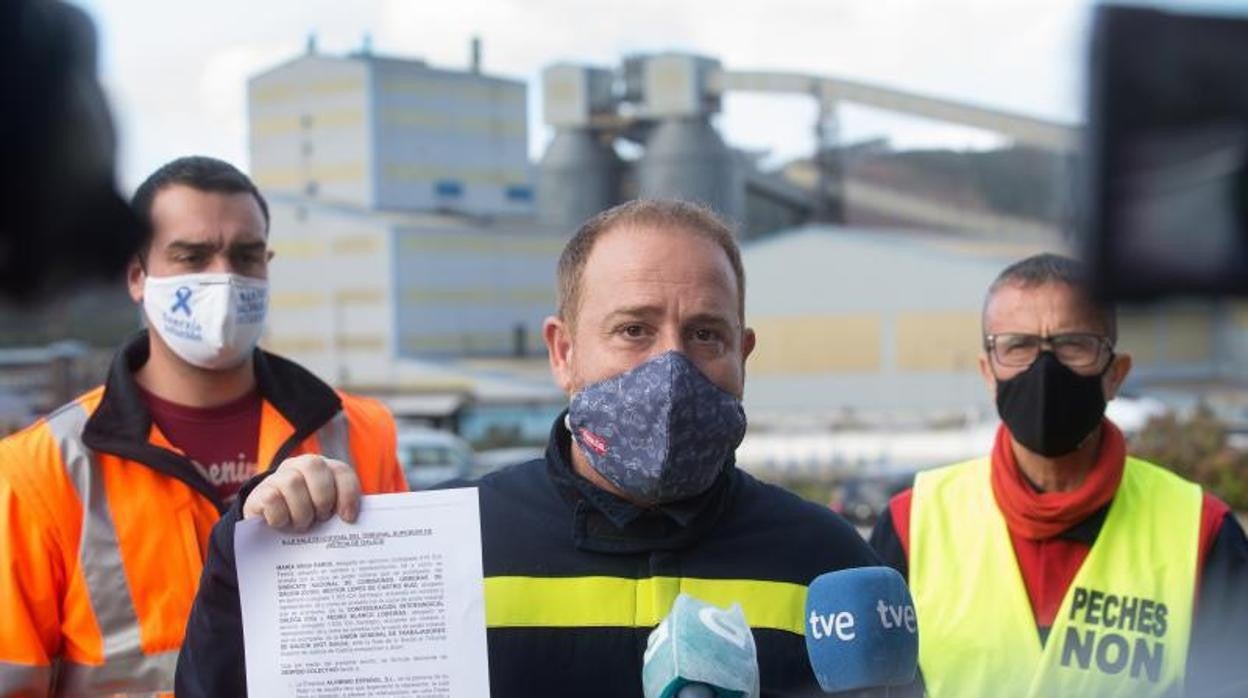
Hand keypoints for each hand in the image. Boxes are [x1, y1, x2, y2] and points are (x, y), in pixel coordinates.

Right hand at [242, 454, 360, 530]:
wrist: (270, 522)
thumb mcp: (326, 512)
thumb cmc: (307, 517)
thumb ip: (340, 511)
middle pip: (314, 465)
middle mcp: (301, 466)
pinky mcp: (260, 492)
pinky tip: (282, 524)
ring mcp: (279, 476)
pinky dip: (281, 517)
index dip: (347, 494)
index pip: (341, 471)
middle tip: (321, 518)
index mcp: (325, 469)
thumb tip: (353, 524)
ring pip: (292, 482)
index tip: (347, 518)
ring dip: (301, 511)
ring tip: (302, 525)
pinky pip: (272, 499)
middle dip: (322, 497)